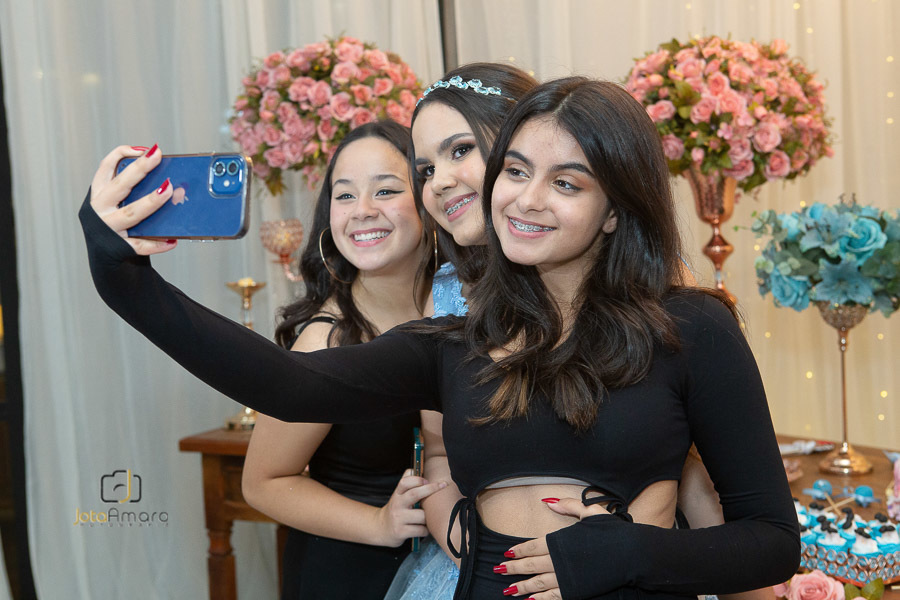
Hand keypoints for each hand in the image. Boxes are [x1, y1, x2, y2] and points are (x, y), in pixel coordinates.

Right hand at [89, 144, 177, 254]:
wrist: (106, 258)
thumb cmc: (119, 223)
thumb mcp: (119, 204)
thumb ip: (136, 192)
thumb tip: (170, 184)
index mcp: (99, 194)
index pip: (105, 167)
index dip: (122, 154)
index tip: (144, 149)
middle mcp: (99, 209)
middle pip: (120, 186)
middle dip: (139, 169)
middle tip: (157, 155)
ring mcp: (108, 228)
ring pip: (131, 213)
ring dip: (151, 201)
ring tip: (168, 190)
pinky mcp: (119, 247)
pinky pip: (141, 244)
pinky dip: (157, 243)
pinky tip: (172, 240)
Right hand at [374, 469, 447, 546]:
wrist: (381, 529)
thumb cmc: (397, 509)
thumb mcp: (398, 495)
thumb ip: (407, 481)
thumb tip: (418, 467)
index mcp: (397, 494)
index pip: (405, 482)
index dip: (417, 479)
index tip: (428, 480)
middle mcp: (397, 505)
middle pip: (414, 494)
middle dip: (431, 489)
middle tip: (443, 485)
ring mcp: (398, 519)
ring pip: (422, 516)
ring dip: (429, 518)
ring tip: (428, 518)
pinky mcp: (401, 532)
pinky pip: (421, 530)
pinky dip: (426, 530)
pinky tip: (423, 529)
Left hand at [496, 497, 610, 598]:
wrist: (631, 554)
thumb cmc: (611, 532)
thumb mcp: (589, 512)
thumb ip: (567, 505)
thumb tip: (547, 501)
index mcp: (559, 540)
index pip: (531, 546)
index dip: (518, 551)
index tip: (507, 553)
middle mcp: (558, 560)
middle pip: (530, 565)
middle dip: (513, 568)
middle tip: (499, 570)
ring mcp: (566, 578)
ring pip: (537, 583)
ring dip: (521, 586)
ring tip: (508, 590)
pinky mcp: (575, 591)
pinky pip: (552, 597)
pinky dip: (540, 599)